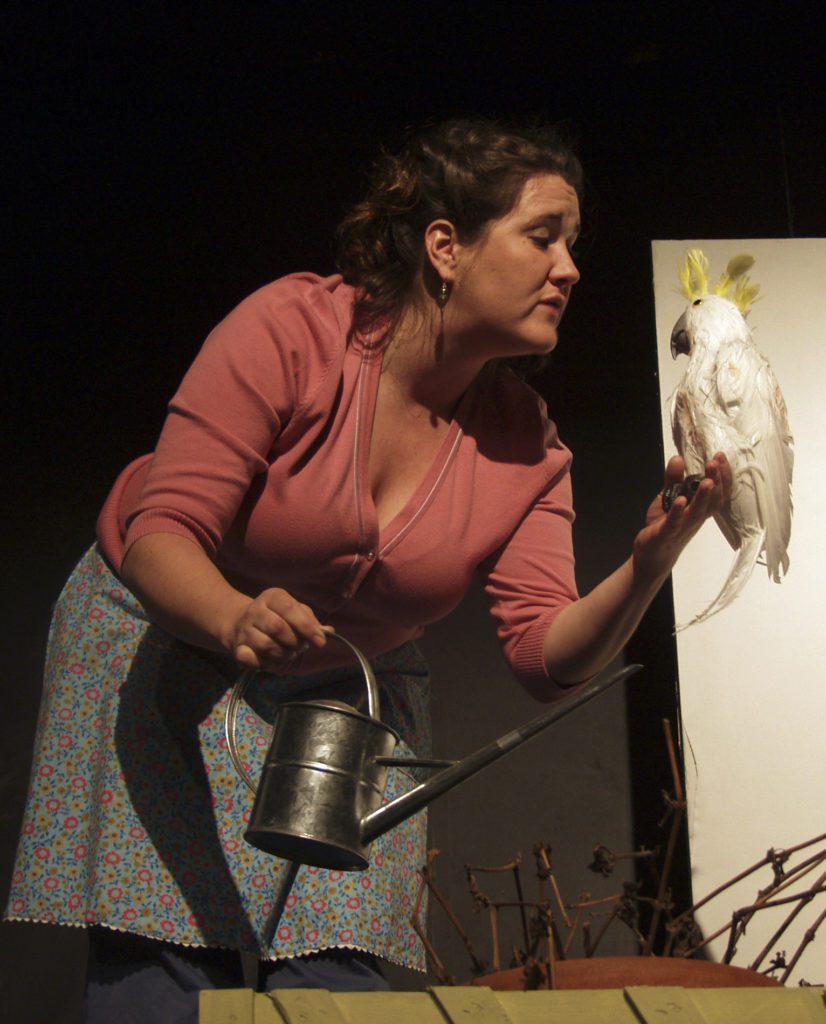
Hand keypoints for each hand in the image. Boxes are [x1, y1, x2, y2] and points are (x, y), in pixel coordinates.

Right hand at [227, 588, 329, 671]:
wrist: (242, 623)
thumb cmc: (277, 617)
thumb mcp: (295, 613)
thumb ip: (311, 622)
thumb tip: (329, 631)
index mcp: (272, 597)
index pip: (289, 608)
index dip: (306, 626)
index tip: (320, 642)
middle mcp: (255, 610)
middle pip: (277, 627)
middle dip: (294, 642)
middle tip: (300, 647)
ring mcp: (244, 629)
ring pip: (266, 645)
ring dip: (282, 654)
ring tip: (287, 652)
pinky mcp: (237, 647)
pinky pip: (248, 658)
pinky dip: (262, 663)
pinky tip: (270, 660)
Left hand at [632, 453, 730, 581]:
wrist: (652, 556)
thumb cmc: (665, 526)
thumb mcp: (669, 498)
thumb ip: (673, 479)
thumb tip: (679, 458)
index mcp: (699, 510)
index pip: (718, 493)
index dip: (723, 476)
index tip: (721, 457)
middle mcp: (695, 519)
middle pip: (712, 501)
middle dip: (716, 480)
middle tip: (715, 462)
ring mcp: (682, 528)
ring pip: (698, 513)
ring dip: (703, 496)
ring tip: (708, 480)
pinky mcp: (666, 535)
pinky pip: (674, 523)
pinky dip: (678, 512)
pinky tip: (681, 500)